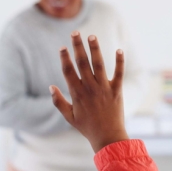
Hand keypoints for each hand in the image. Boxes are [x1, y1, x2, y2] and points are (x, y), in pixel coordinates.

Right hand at [50, 32, 127, 152]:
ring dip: (95, 49)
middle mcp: (90, 88)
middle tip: (75, 32)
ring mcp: (104, 88)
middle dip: (78, 46)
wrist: (108, 138)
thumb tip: (51, 87)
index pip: (68, 71)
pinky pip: (119, 73)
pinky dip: (120, 62)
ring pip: (99, 64)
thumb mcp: (69, 117)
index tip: (62, 47)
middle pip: (82, 63)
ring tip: (91, 36)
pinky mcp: (117, 91)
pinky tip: (119, 49)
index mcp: (77, 94)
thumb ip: (59, 102)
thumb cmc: (87, 128)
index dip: (64, 58)